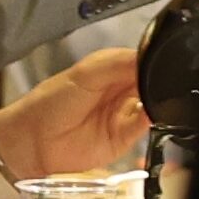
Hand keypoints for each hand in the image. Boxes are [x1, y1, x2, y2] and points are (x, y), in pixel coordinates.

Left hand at [0, 48, 148, 179]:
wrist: (34, 140)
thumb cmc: (50, 102)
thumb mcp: (84, 73)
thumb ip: (115, 64)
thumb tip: (147, 57)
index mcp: (112, 68)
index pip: (142, 59)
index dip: (154, 59)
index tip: (164, 59)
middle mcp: (122, 89)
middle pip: (153, 81)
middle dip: (160, 80)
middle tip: (162, 79)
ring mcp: (126, 113)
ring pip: (155, 102)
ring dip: (160, 99)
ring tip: (155, 95)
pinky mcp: (127, 137)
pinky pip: (149, 126)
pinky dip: (155, 119)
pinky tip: (153, 112)